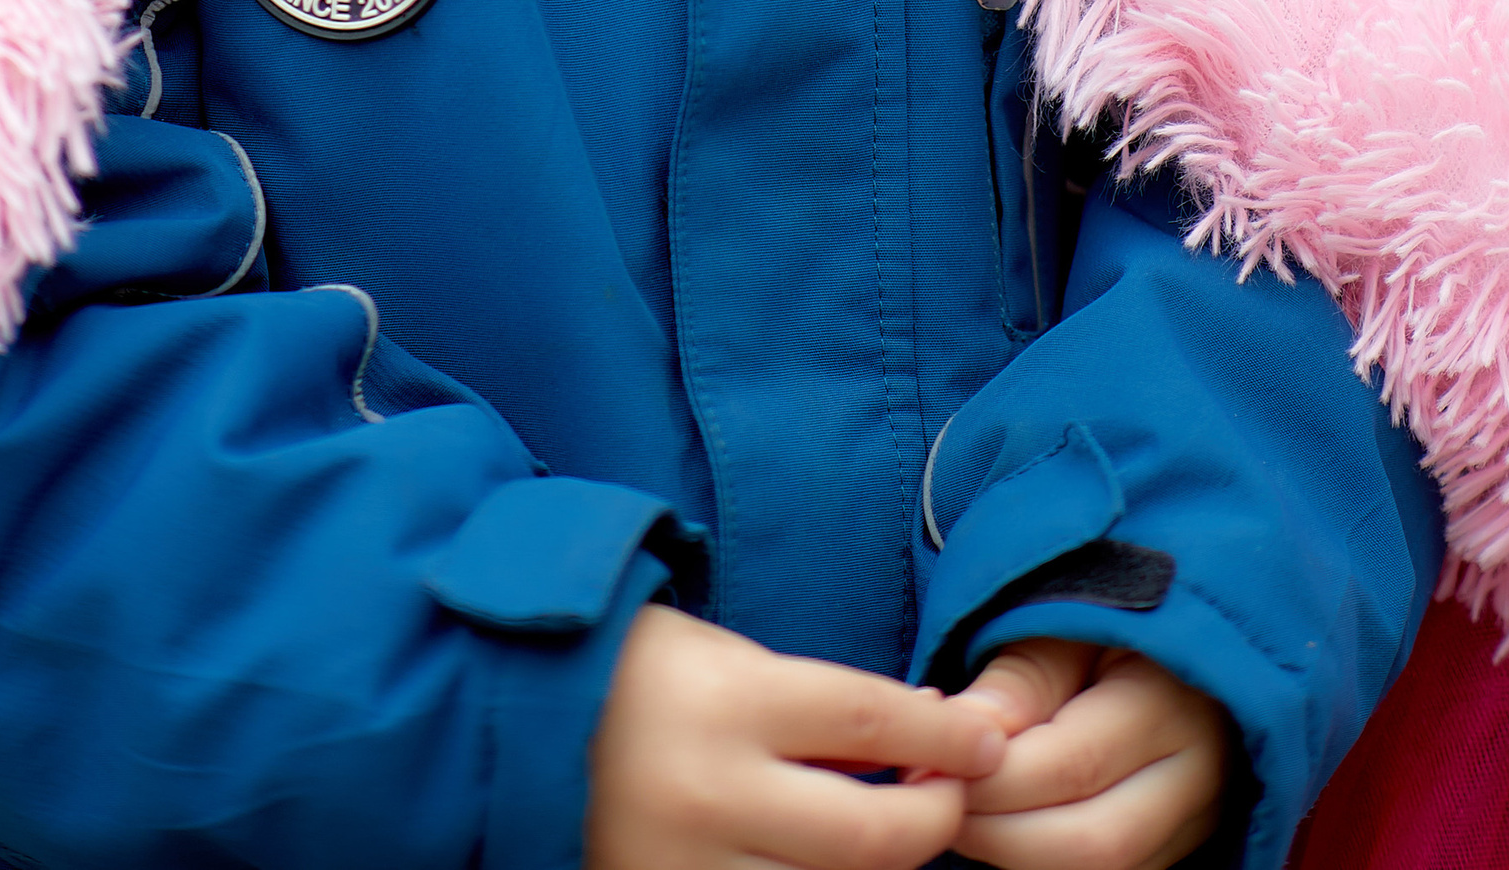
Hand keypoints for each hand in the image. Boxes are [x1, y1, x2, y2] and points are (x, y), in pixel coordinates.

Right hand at [587, 604, 1008, 869]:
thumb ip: (823, 709)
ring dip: (878, 860)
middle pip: (869, 833)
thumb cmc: (644, 675)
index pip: (872, 722)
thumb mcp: (732, 660)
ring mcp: (690, 867)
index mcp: (729, 703)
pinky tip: (826, 858)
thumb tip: (930, 737)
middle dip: (933, 817)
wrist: (520, 720)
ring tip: (888, 822)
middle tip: (953, 793)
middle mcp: (715, 794)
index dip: (944, 735)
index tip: (988, 741)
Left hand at [946, 640, 1228, 869]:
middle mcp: (1195, 776)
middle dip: (998, 834)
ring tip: (964, 812)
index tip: (931, 764)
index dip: (993, 778)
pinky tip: (1002, 827)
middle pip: (1092, 844)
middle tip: (939, 801)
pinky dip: (1043, 862)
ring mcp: (1192, 824)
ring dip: (1016, 856)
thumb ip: (1022, 679)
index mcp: (1170, 702)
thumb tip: (963, 728)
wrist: (1173, 653)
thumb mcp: (1068, 627)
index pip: (1075, 766)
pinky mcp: (1174, 851)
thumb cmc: (1108, 625)